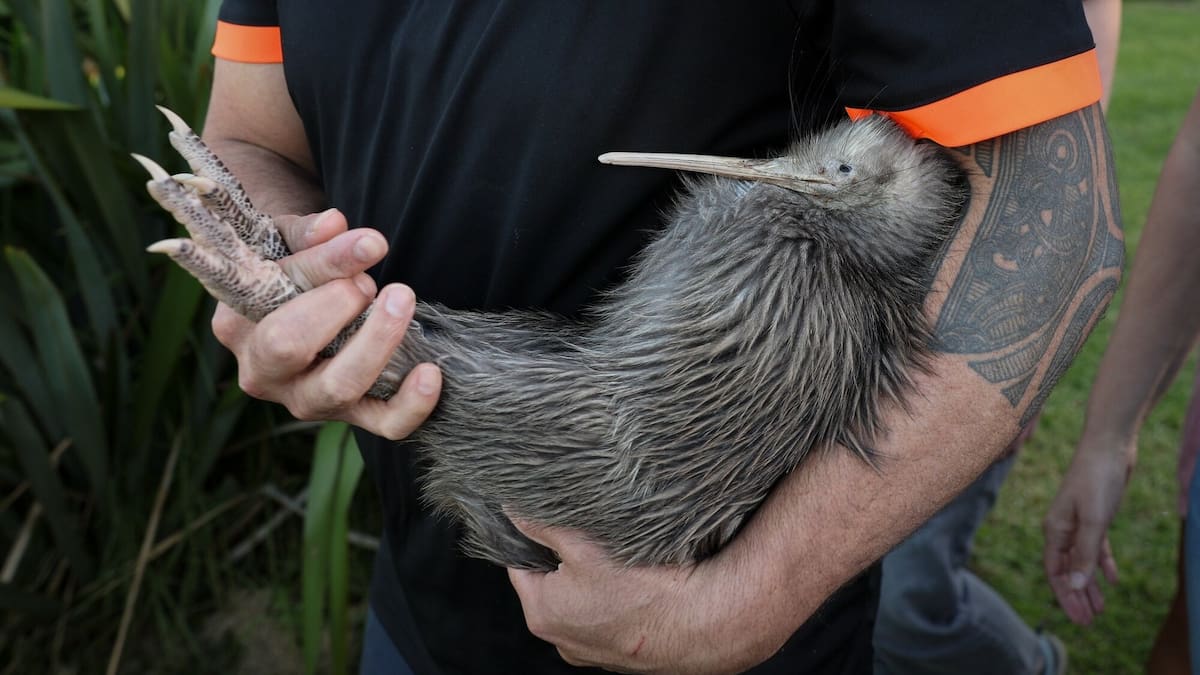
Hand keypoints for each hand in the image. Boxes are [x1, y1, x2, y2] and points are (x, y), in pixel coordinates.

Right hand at [212, 208, 442, 438]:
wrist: (302, 301)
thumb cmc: (289, 266)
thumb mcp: (288, 241)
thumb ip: (308, 234)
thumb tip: (333, 224)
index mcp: (236, 326)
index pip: (271, 298)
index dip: (324, 268)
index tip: (370, 244)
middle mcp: (262, 372)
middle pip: (290, 347)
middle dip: (338, 307)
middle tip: (368, 281)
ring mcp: (306, 401)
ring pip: (339, 388)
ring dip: (377, 342)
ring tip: (401, 301)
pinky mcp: (350, 416)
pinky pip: (384, 424)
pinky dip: (411, 405)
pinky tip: (430, 372)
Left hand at [506, 519, 779, 674]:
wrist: (707, 621)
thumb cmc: (645, 586)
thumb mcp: (584, 544)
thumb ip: (542, 524)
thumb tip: (512, 508)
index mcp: (544, 615)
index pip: (521, 566)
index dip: (534, 538)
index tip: (549, 519)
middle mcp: (565, 642)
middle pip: (554, 586)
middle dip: (567, 559)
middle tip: (591, 535)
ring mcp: (598, 652)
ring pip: (585, 603)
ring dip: (595, 581)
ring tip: (619, 558)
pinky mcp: (628, 653)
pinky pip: (612, 618)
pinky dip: (620, 600)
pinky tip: (640, 582)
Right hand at [1042, 435, 1130, 624]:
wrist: (1109, 446)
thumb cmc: (1096, 478)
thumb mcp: (1093, 519)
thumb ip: (1084, 553)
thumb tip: (1075, 585)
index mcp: (1054, 529)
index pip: (1056, 572)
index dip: (1065, 596)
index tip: (1078, 619)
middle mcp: (1062, 529)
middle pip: (1067, 570)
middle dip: (1077, 596)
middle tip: (1089, 621)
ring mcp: (1079, 522)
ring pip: (1082, 561)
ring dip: (1090, 584)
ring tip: (1101, 608)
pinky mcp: (1095, 516)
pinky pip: (1096, 547)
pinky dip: (1104, 563)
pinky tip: (1113, 579)